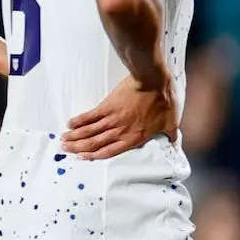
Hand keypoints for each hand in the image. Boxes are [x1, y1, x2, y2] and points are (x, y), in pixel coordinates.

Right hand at [62, 73, 178, 158]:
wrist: (153, 80)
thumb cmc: (164, 100)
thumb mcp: (171, 121)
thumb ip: (170, 133)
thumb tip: (176, 142)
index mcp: (134, 137)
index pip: (110, 151)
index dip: (95, 156)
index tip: (83, 158)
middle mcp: (120, 131)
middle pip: (95, 143)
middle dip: (79, 148)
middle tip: (66, 149)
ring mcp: (112, 119)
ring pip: (89, 132)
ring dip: (75, 137)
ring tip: (63, 139)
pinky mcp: (107, 106)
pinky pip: (89, 116)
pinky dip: (79, 121)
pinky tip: (70, 124)